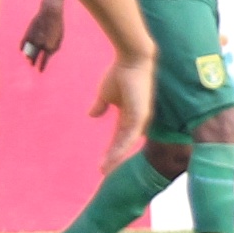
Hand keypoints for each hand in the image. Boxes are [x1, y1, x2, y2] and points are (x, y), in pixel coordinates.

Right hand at [20, 1, 65, 68]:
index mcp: (50, 45)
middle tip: (31, 65)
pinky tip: (22, 50)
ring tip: (27, 59)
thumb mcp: (59, 38)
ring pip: (27, 51)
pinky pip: (23, 43)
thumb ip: (54, 47)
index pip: (44, 59)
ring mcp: (33, 38)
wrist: (50, 12)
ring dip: (27, 56)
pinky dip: (22, 47)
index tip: (40, 71)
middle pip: (34, 57)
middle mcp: (40, 43)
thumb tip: (48, 54)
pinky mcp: (28, 33)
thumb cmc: (57, 26)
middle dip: (32, 62)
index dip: (42, 66)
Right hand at [90, 55, 154, 172]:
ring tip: (104, 169)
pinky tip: (112, 158)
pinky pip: (130, 135)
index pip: (120, 138)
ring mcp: (141, 118)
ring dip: (114, 157)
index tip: (102, 163)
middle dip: (113, 158)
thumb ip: (100, 105)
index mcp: (130, 116)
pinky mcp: (141, 115)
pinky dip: (121, 147)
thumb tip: (92, 114)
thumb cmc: (120, 74)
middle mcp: (138, 120)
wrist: (131, 60)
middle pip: (124, 144)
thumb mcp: (106, 94)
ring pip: (126, 143)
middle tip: (103, 172)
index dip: (111, 151)